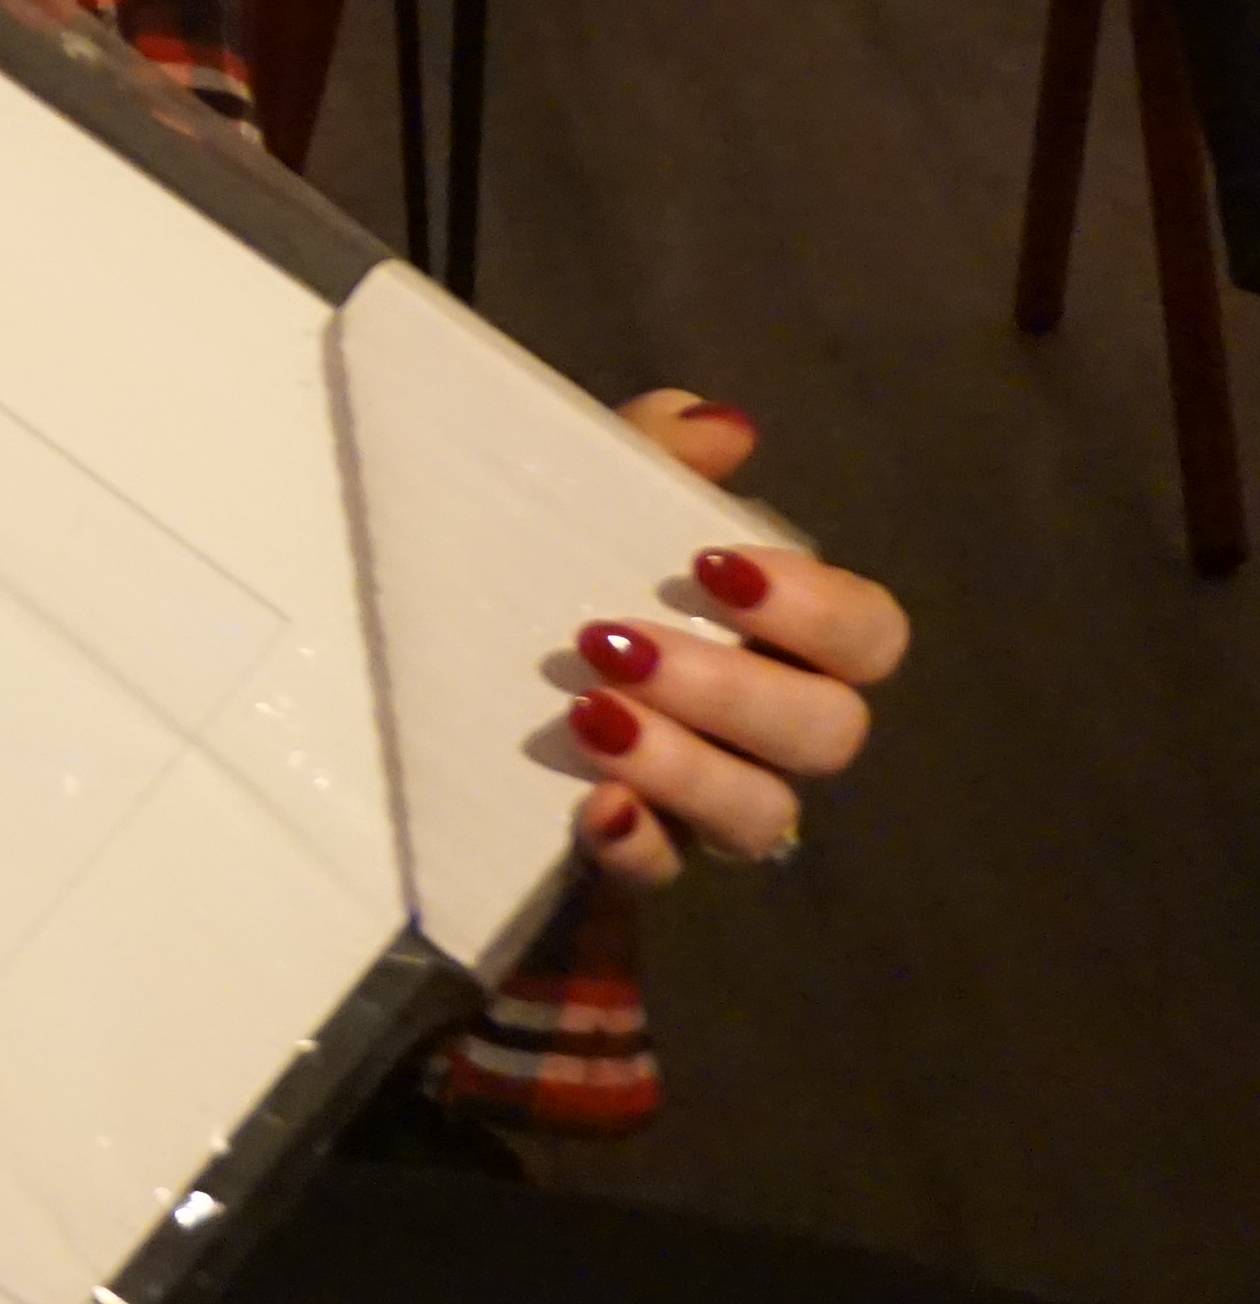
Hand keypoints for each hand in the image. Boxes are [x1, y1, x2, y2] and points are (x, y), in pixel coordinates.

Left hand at [559, 393, 903, 887]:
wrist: (433, 681)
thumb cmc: (549, 575)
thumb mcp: (584, 500)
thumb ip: (655, 455)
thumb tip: (723, 429)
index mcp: (781, 642)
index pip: (869, 637)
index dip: (816, 609)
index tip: (709, 566)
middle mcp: (767, 732)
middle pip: (829, 732)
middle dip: (732, 688)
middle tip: (612, 641)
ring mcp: (708, 804)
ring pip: (761, 814)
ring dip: (684, 765)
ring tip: (586, 714)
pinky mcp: (634, 856)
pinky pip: (663, 875)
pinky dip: (636, 844)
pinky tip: (592, 809)